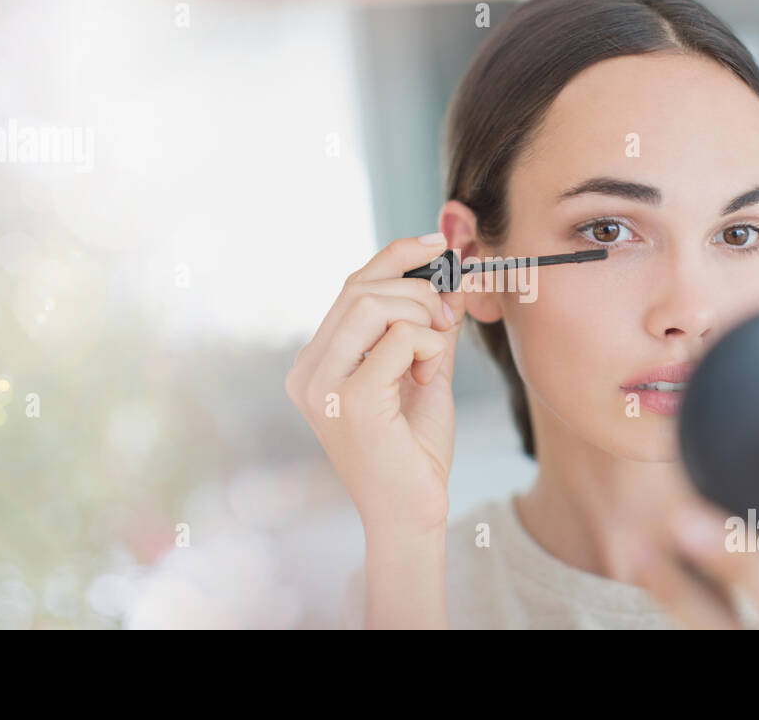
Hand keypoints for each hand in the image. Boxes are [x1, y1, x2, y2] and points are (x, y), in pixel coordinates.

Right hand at [284, 233, 466, 535]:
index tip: (436, 244)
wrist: (412, 513)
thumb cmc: (413, 451)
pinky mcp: (351, 400)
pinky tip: (428, 373)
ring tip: (435, 348)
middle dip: (416, 288)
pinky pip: (397, 337)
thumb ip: (429, 328)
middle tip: (448, 315)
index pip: (351, 288)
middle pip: (360, 288)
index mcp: (316, 363)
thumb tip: (450, 276)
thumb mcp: (423, 373)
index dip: (394, 257)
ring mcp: (324, 386)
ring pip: (373, 305)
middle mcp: (309, 372)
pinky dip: (426, 344)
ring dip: (420, 315)